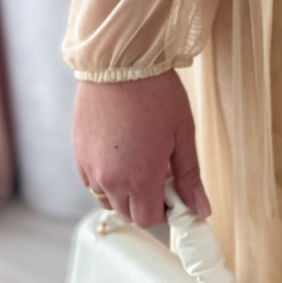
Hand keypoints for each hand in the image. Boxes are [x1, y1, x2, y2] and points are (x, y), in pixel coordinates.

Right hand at [72, 68, 210, 227]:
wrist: (120, 63)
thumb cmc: (156, 93)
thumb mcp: (183, 133)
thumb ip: (190, 176)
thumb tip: (202, 210)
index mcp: (140, 178)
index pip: (150, 219)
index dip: (166, 212)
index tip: (176, 196)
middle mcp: (111, 179)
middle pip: (128, 213)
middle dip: (148, 203)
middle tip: (162, 175)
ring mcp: (91, 168)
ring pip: (108, 199)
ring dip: (126, 193)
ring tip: (141, 162)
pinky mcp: (79, 154)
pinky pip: (92, 182)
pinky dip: (107, 179)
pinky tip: (122, 155)